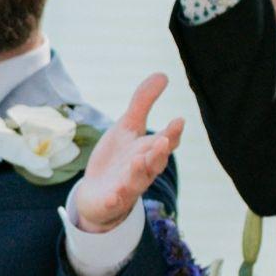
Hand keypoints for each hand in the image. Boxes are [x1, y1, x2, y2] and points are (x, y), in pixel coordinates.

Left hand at [72, 72, 183, 232]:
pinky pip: (114, 200)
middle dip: (159, 152)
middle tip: (163, 140)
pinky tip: (114, 194)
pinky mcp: (111, 200)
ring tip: (140, 160)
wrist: (97, 193)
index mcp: (148, 151)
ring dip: (140, 171)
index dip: (172, 133)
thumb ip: (143, 103)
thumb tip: (163, 74)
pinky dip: (115, 198)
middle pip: (155, 161)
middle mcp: (142, 169)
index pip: (165, 142)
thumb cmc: (118, 158)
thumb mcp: (127, 127)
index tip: (178, 120)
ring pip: (138, 180)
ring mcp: (127, 186)